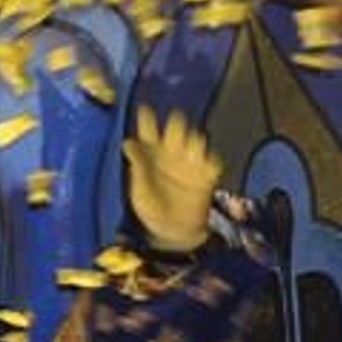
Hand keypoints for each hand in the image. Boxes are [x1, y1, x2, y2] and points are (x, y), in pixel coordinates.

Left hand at [122, 106, 222, 252]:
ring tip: (189, 150)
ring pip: (196, 140)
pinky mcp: (207, 175)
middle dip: (176, 126)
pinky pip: (213, 162)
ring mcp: (191, 162)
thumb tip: (127, 143)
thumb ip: (138, 167)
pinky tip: (206, 167)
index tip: (144, 109)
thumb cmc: (151, 208)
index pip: (149, 128)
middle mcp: (172, 151)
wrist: (173, 232)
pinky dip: (210, 162)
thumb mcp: (139, 191)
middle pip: (177, 127)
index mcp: (151, 152)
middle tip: (173, 131)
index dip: (147, 119)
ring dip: (193, 142)